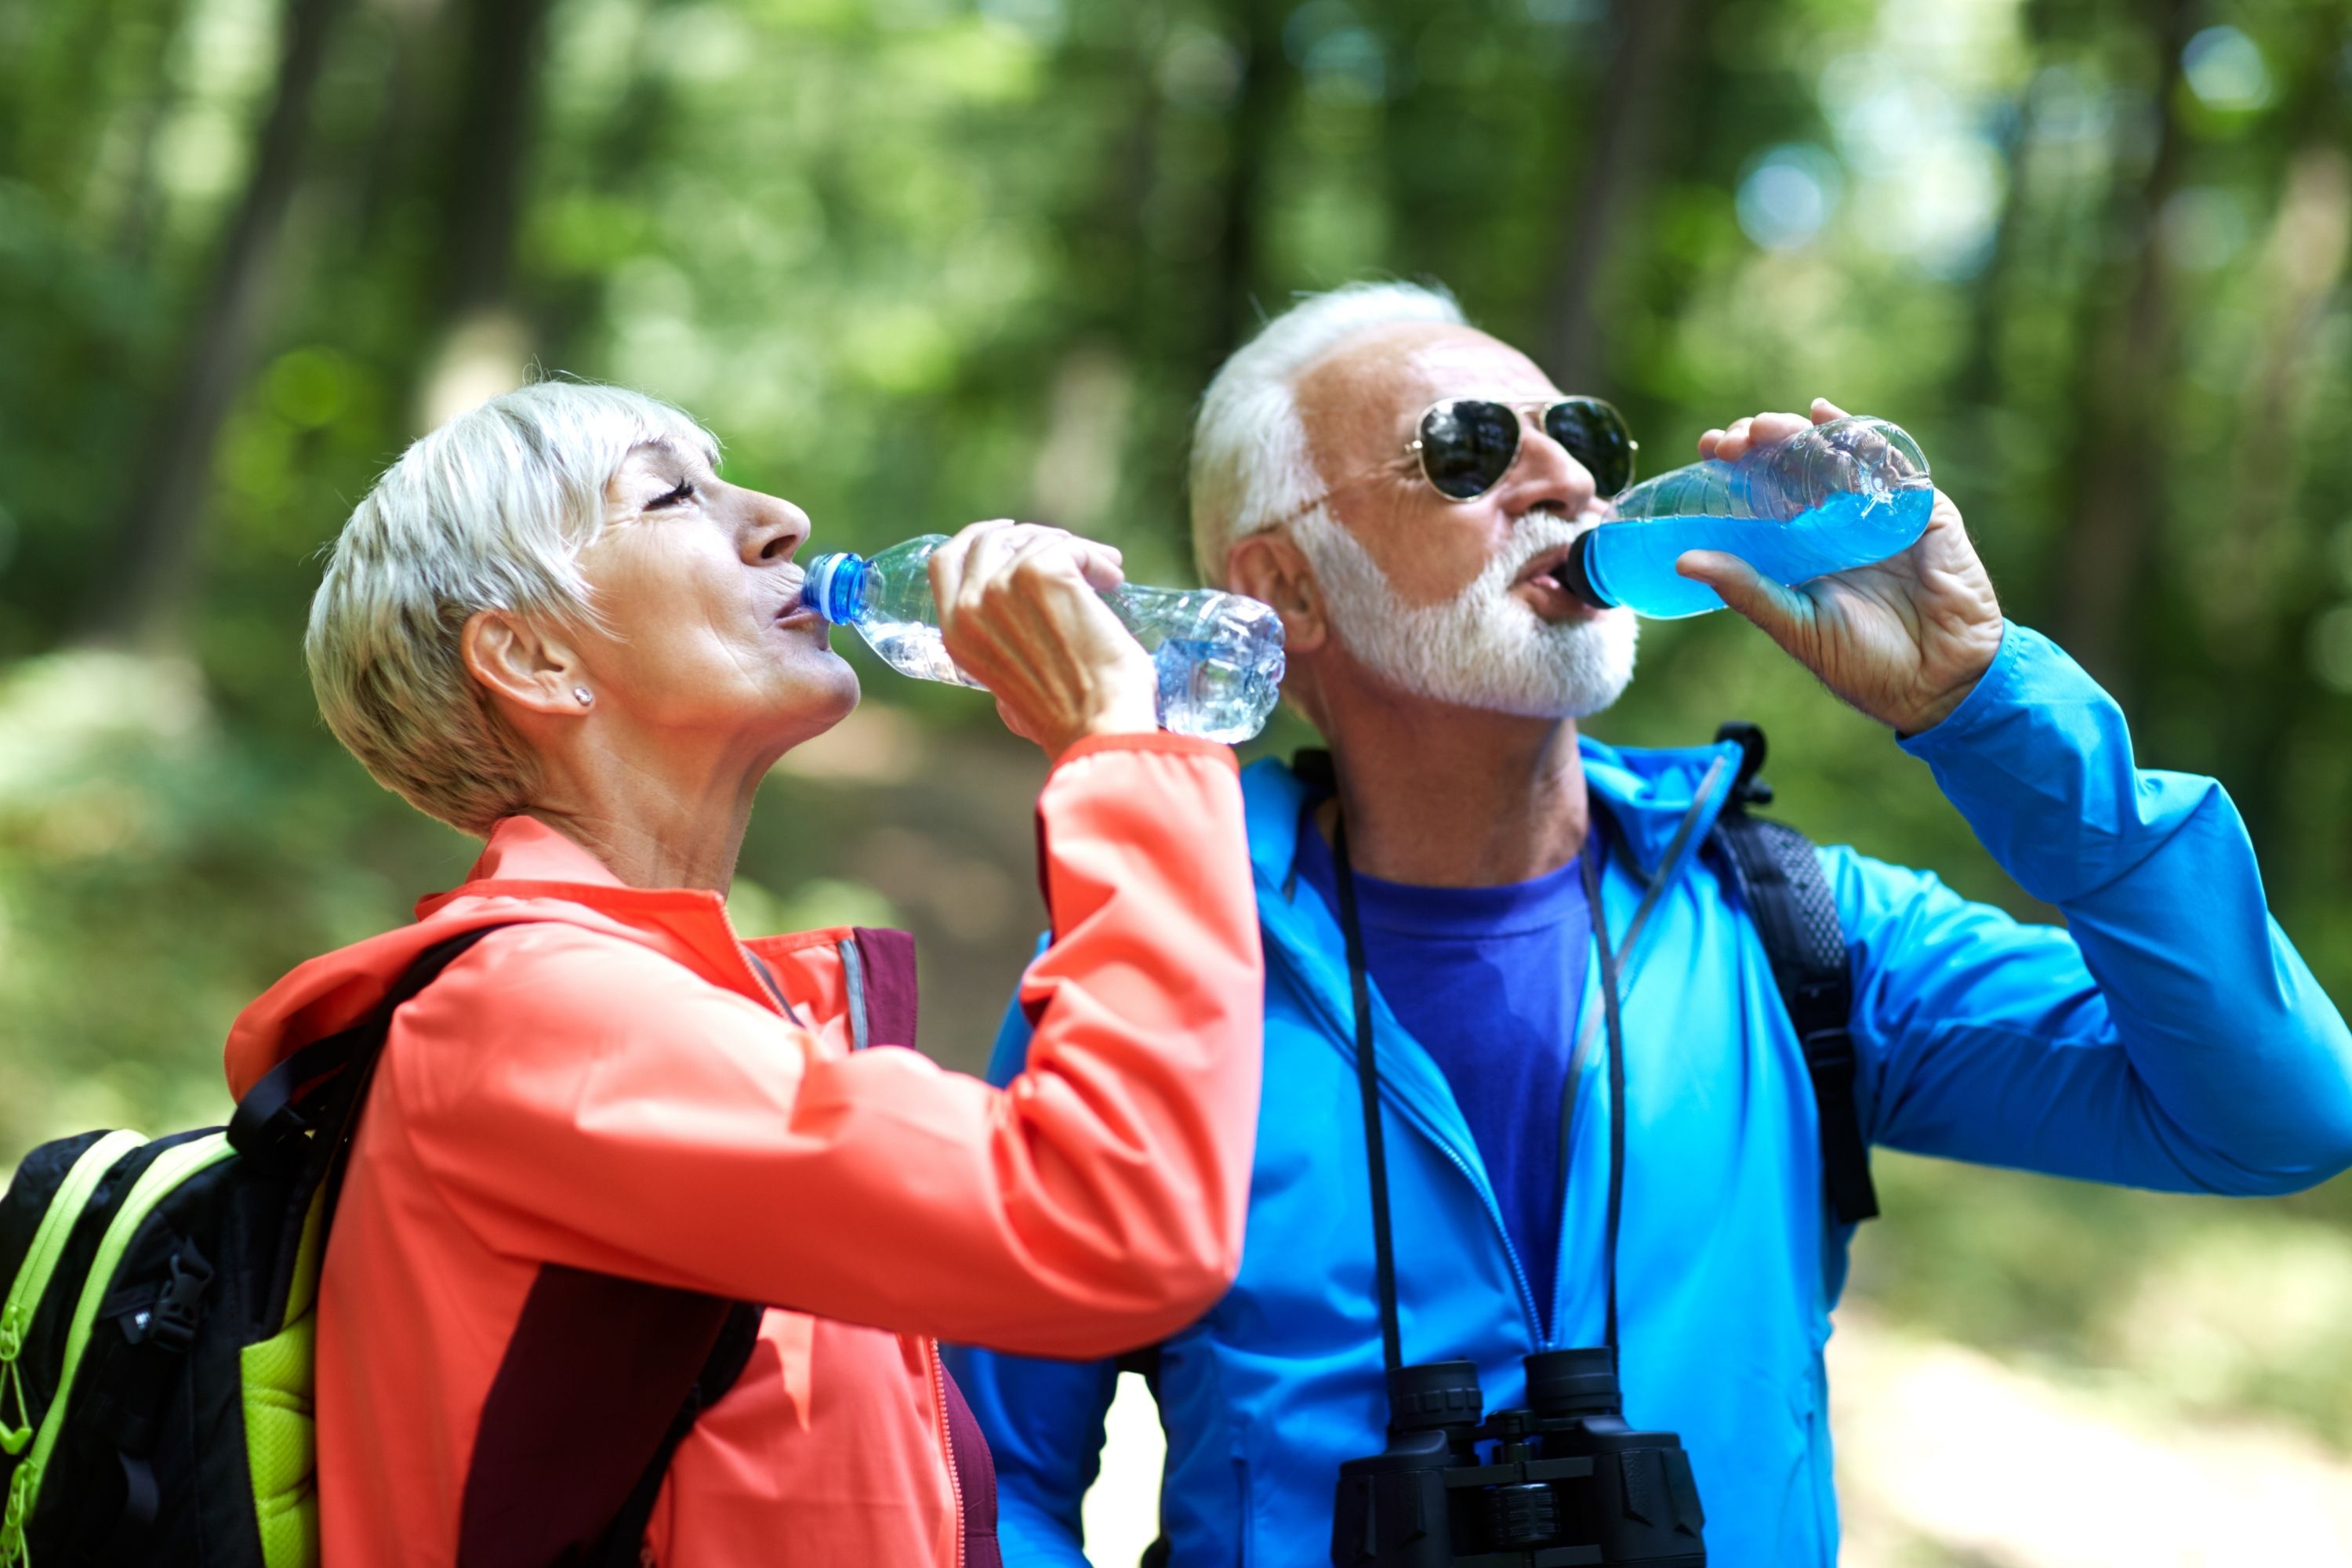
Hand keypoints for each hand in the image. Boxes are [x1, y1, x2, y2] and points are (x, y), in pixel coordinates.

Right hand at [927, 520, 1160, 760]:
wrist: (1097, 726)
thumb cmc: (1067, 719)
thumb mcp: (1007, 690)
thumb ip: (1001, 656)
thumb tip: (1019, 634)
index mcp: (954, 636)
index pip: (945, 562)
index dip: (975, 539)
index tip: (1008, 533)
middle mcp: (969, 608)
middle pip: (987, 540)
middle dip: (1030, 537)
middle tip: (1068, 548)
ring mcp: (1001, 587)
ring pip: (1035, 540)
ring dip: (1074, 549)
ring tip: (1106, 572)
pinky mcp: (1041, 573)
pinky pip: (1070, 547)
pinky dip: (1096, 558)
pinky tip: (1113, 581)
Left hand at [1677, 398, 2003, 733]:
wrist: (1936, 686)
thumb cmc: (1865, 665)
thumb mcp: (1795, 625)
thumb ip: (1747, 590)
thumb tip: (1683, 561)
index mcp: (1806, 547)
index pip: (1767, 492)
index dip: (1739, 467)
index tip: (1708, 449)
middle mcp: (1841, 523)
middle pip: (1798, 466)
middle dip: (1763, 444)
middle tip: (1732, 440)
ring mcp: (1882, 513)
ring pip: (1838, 458)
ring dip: (1800, 436)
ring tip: (1766, 428)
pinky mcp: (1924, 512)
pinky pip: (1893, 466)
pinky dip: (1861, 438)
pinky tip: (1828, 419)